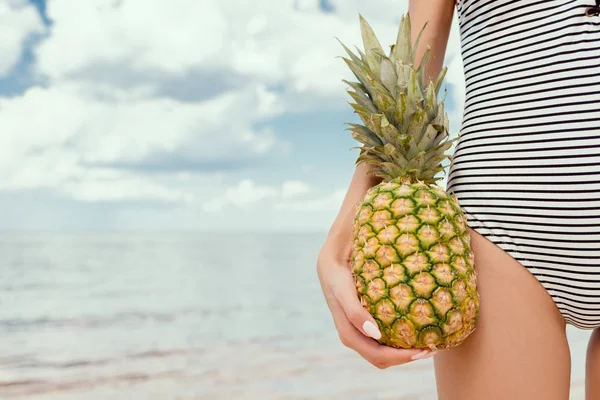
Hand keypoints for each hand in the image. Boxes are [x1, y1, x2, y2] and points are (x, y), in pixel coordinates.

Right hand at [316, 242, 436, 368]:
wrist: (332, 264)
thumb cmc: (338, 277)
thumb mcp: (344, 292)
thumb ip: (355, 313)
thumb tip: (374, 334)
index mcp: (349, 335)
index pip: (379, 356)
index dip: (402, 358)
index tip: (424, 349)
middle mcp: (355, 337)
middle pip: (384, 358)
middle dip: (408, 357)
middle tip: (432, 347)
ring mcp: (360, 332)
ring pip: (385, 351)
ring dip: (406, 351)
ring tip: (428, 341)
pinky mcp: (366, 324)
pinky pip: (385, 339)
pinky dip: (401, 339)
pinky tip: (416, 329)